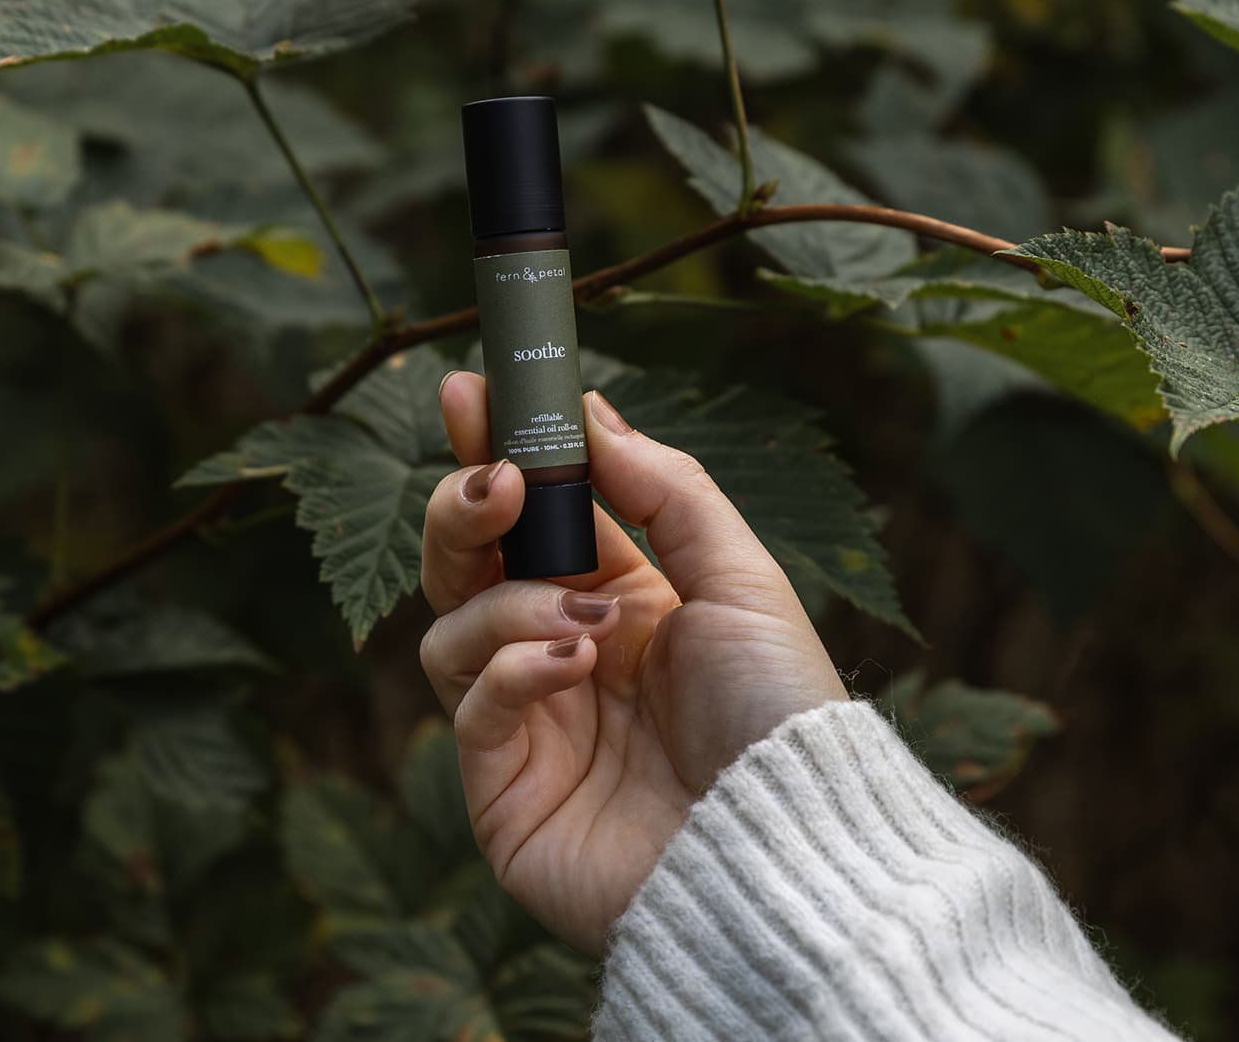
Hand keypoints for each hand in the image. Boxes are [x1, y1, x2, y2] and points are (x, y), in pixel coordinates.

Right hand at [419, 373, 846, 953]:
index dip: (498, 452)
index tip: (471, 394)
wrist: (786, 843)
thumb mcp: (739, 575)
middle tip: (494, 481)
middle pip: (467, 563)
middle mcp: (562, 650)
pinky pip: (468, 704)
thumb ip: (666, 489)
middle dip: (465, 509)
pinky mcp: (503, 787)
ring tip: (586, 622)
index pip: (534, 514)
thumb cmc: (778, 708)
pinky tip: (571, 667)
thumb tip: (594, 413)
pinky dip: (510, 669)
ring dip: (512, 603)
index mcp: (618, 597)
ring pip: (452, 626)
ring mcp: (529, 720)